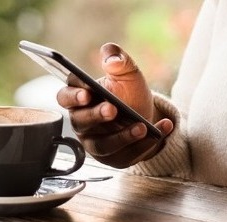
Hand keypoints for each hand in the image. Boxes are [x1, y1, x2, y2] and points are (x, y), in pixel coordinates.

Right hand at [57, 43, 172, 167]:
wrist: (145, 115)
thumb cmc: (129, 93)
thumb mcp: (127, 73)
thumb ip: (119, 60)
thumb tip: (112, 58)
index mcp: (80, 98)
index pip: (66, 97)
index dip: (73, 96)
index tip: (87, 93)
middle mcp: (83, 123)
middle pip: (81, 122)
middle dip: (96, 116)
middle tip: (112, 109)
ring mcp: (96, 143)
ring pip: (103, 145)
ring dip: (122, 137)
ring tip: (142, 127)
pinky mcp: (113, 158)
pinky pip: (126, 155)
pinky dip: (144, 145)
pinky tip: (161, 131)